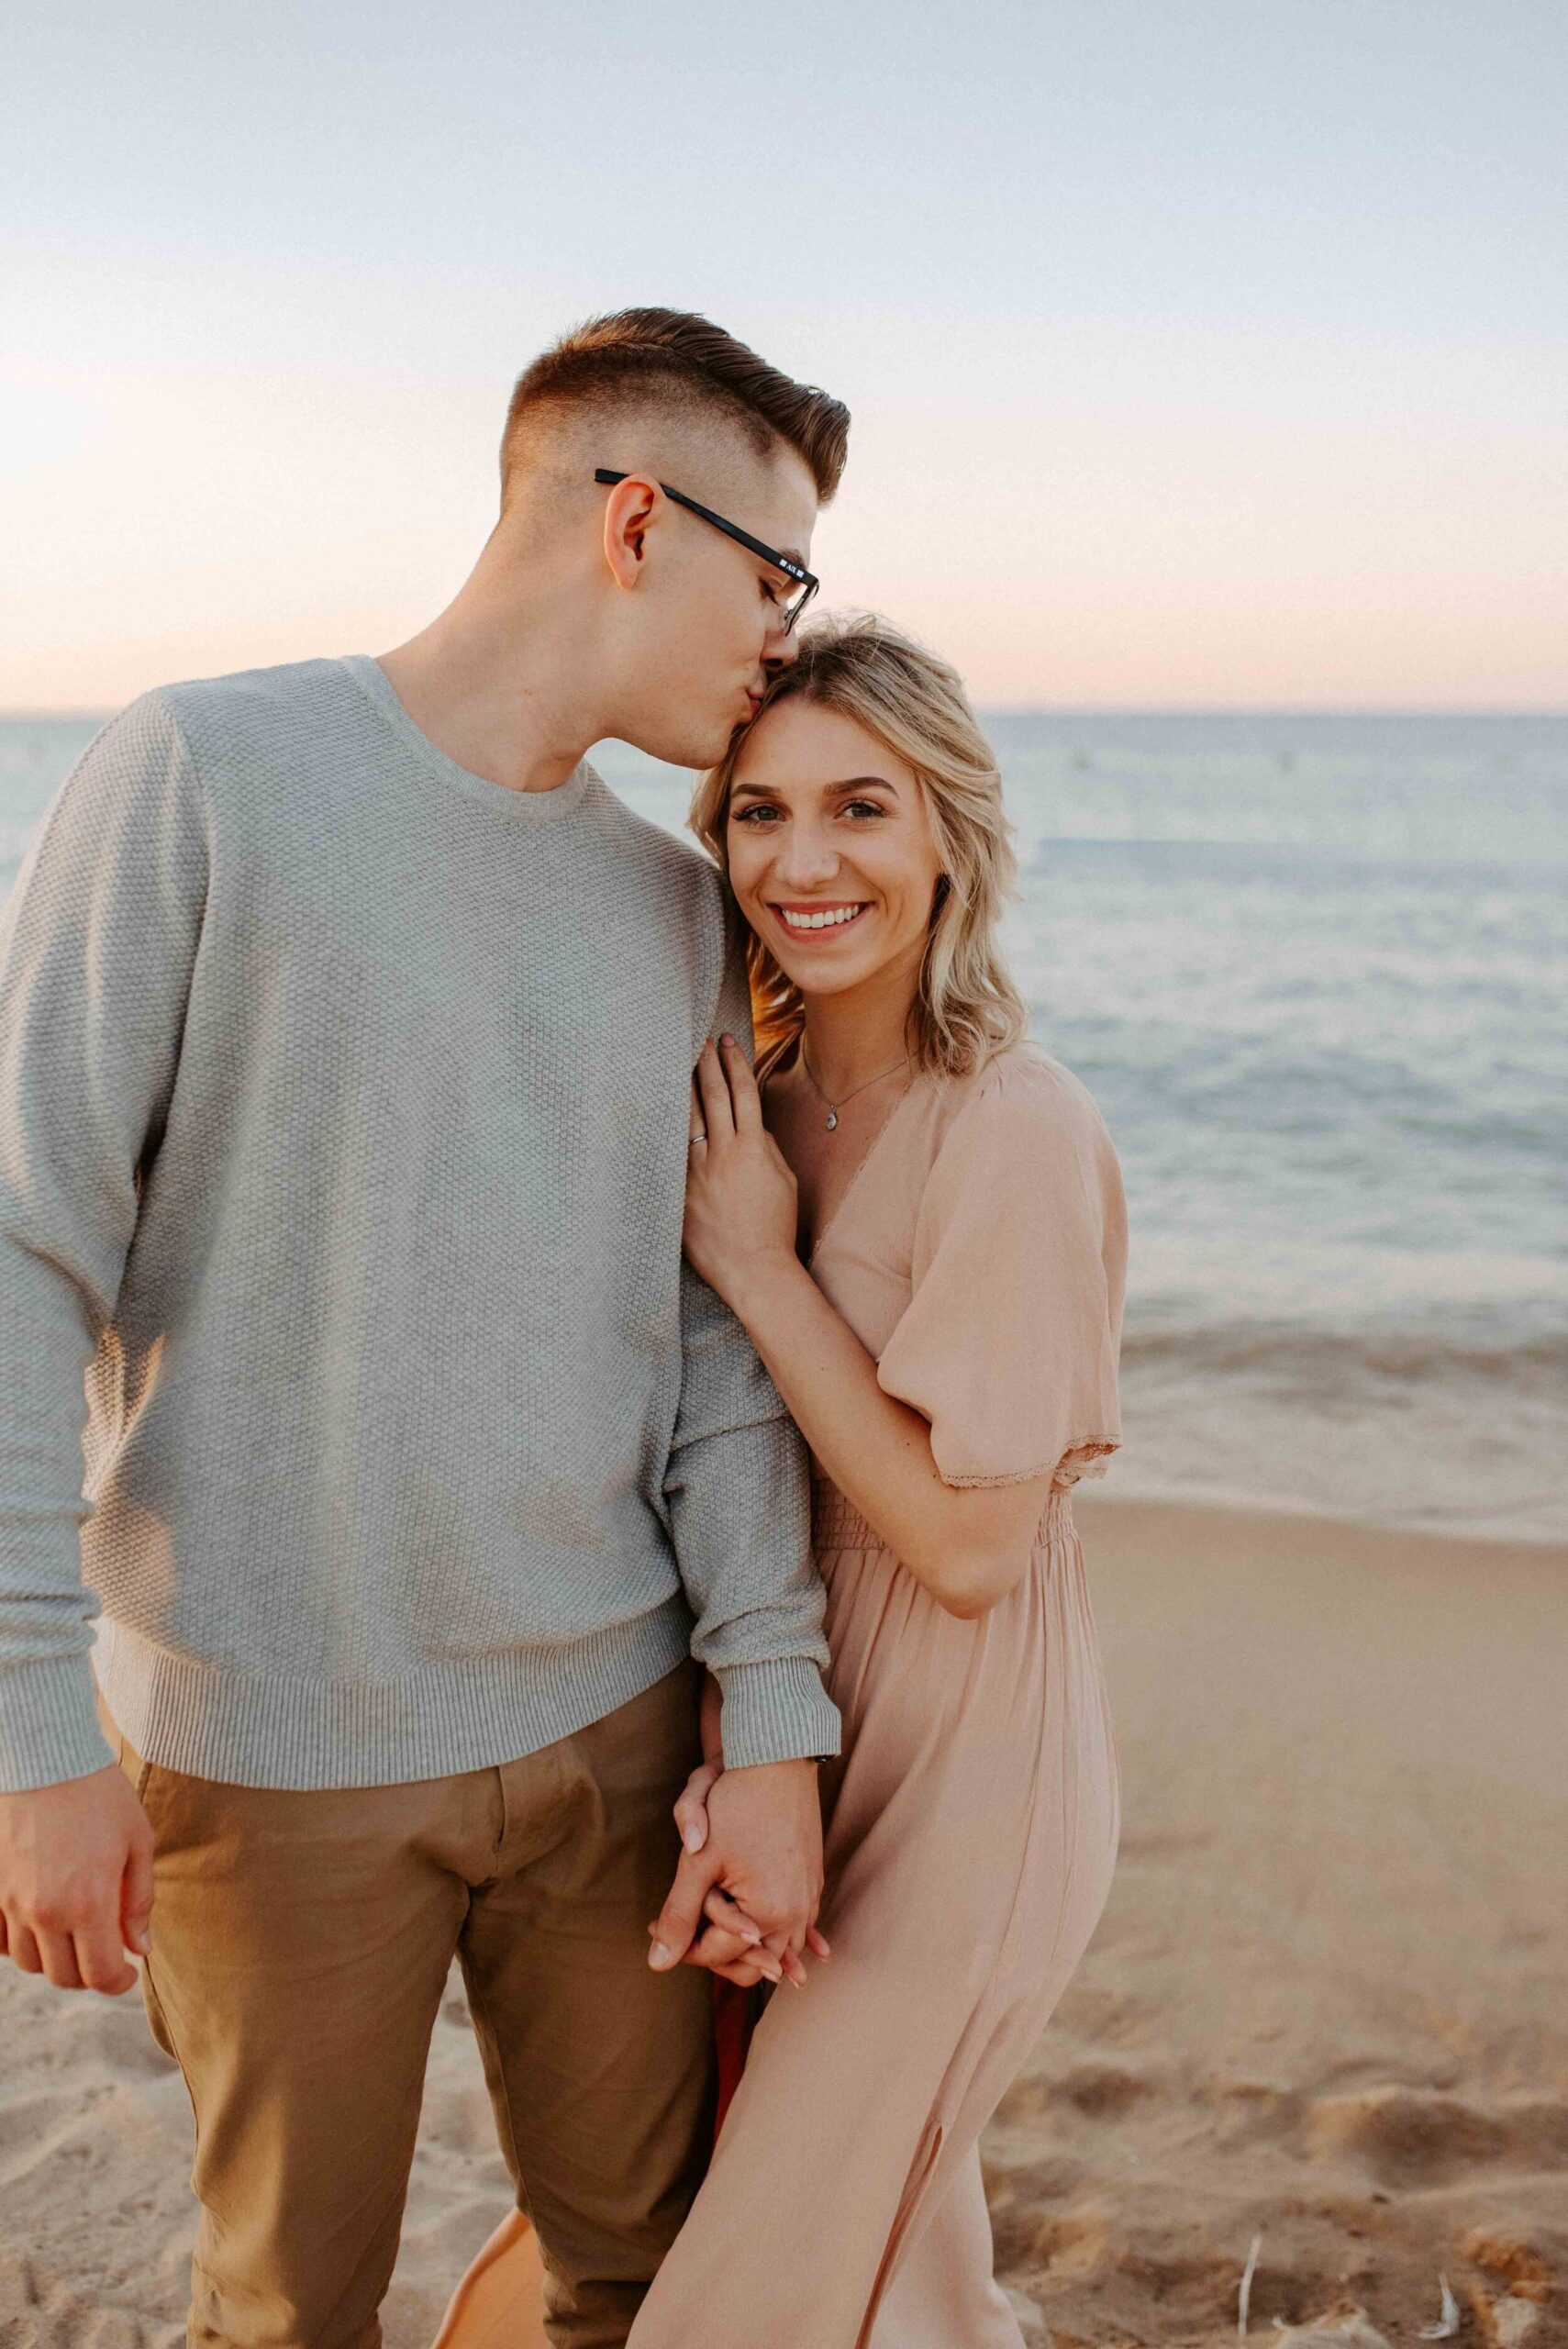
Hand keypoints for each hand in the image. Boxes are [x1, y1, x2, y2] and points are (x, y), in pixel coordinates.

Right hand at [0, 1766, 154, 1994]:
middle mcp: (45, 1911)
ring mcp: (12, 1902)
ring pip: (29, 1962)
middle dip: (89, 1974)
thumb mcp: (137, 1841)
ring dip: (55, 1959)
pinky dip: (20, 1943)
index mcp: (88, 1903)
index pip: (99, 1974)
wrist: (46, 1758)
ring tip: (76, 1935)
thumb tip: (140, 1947)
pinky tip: (42, 1925)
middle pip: (62, 1976)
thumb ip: (139, 1900)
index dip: (117, 1983)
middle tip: (105, 1953)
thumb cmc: (100, 1795)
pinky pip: (0, 1940)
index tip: (128, 1971)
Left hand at [649, 1755, 823, 1985]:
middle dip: (711, 1950)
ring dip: (745, 1947)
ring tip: (707, 1926)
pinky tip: (761, 1938)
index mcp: (767, 1914)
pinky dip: (776, 1934)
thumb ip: (679, 1916)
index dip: (679, 1944)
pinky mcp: (812, 1883)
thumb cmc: (736, 1804)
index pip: (715, 1955)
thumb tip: (656, 1964)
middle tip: (675, 1927)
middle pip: (749, 1962)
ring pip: (777, 1949)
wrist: (777, 1759)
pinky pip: (798, 1926)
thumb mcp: (698, 1862)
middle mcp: (795, 1914)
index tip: (653, 1927)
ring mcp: (808, 1898)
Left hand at [683, 1036, 798, 1310]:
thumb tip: (752, 1126)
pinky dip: (667, 1129)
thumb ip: (767, 1148)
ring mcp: (696, 1172)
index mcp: (752, 1147)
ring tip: (674, 1066)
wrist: (754, 1268)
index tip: (728, 1041)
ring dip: (681, 1088)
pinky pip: (672, 1153)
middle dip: (705, 1064)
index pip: (743, 1092)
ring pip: (685, 1118)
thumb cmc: (775, 1228)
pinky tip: (658, 1113)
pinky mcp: (679, 1191)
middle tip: (698, 1041)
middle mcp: (722, 1153)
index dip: (735, 1062)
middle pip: (711, 1096)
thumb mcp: (784, 1181)